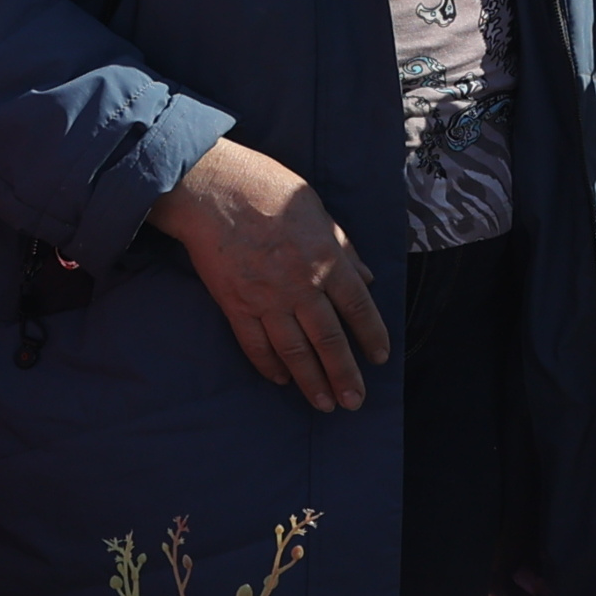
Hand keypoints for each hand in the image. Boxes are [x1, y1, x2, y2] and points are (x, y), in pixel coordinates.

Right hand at [148, 138, 388, 412]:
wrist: (215, 191)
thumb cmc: (271, 191)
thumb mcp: (320, 212)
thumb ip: (344, 249)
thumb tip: (366, 278)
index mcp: (328, 260)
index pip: (358, 307)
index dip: (371, 335)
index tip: (380, 358)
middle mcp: (301, 286)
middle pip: (329, 340)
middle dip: (344, 375)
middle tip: (355, 402)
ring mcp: (267, 300)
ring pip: (294, 351)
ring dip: (311, 381)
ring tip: (324, 404)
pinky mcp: (236, 306)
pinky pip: (256, 344)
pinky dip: (269, 365)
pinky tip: (281, 380)